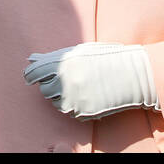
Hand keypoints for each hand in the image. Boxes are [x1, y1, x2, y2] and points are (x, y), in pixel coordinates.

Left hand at [23, 42, 159, 120]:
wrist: (132, 75)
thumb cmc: (106, 58)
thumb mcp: (80, 51)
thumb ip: (53, 57)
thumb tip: (31, 59)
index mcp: (62, 62)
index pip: (33, 73)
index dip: (31, 75)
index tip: (33, 77)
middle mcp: (64, 81)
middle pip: (45, 89)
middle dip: (53, 85)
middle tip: (69, 79)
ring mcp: (72, 98)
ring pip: (56, 102)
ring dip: (64, 96)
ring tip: (82, 86)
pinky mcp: (81, 112)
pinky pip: (70, 111)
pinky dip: (75, 105)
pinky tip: (89, 95)